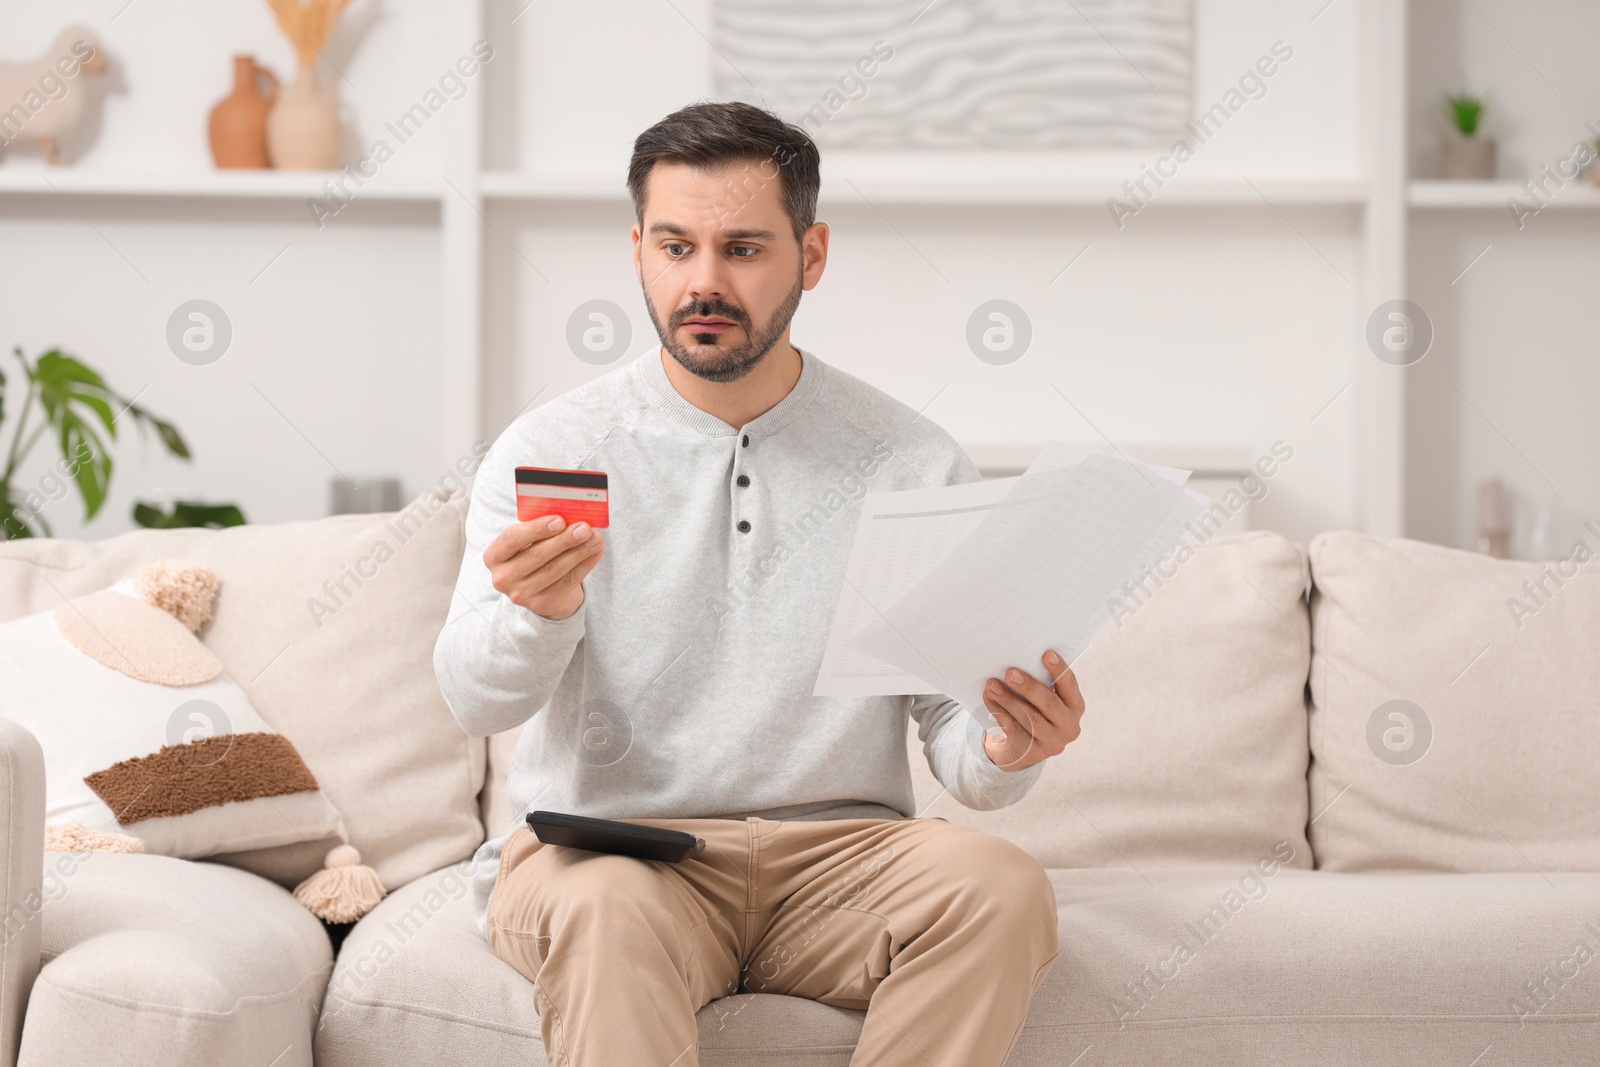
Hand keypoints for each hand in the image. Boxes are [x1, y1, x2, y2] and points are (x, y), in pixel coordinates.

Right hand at [483, 515, 603, 619]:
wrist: (539, 590)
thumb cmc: (533, 555)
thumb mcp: (527, 542)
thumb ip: (540, 529)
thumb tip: (569, 515)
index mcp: (494, 556)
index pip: (512, 539)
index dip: (536, 529)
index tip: (559, 520)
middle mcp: (503, 577)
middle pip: (537, 555)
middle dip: (564, 540)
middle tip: (584, 528)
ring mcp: (521, 594)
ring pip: (555, 569)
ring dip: (579, 552)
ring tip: (595, 538)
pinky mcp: (542, 605)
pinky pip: (568, 581)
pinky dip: (585, 564)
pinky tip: (595, 551)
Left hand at [981, 649, 1084, 770]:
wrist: (1019, 748)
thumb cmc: (1031, 710)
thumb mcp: (1040, 699)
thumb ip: (1038, 683)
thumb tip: (1016, 659)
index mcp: (1075, 705)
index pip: (1069, 685)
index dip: (1059, 670)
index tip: (1047, 653)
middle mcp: (1069, 725)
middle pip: (1049, 704)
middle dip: (1029, 687)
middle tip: (1010, 673)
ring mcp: (1053, 742)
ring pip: (1030, 718)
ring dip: (1008, 700)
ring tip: (991, 685)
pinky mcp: (1033, 753)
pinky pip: (1014, 730)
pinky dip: (999, 713)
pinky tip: (988, 700)